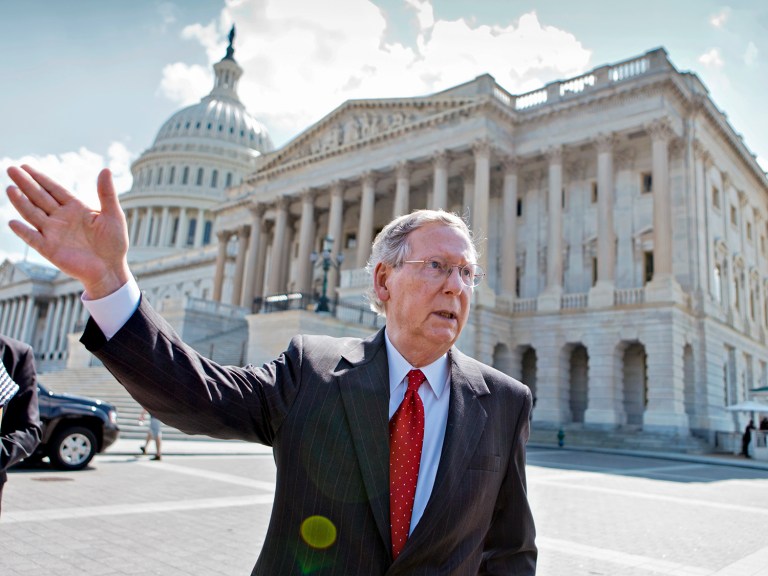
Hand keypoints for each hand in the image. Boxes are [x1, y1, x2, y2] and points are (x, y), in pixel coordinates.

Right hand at [6, 165, 131, 298]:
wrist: (111, 269)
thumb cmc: (114, 242)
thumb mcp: (113, 215)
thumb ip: (107, 193)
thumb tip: (106, 169)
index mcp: (75, 208)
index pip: (54, 189)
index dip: (40, 178)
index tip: (26, 166)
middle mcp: (61, 218)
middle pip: (40, 197)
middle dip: (26, 184)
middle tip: (12, 169)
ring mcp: (53, 233)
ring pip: (33, 214)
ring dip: (21, 203)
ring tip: (10, 189)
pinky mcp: (50, 249)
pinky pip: (34, 239)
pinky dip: (24, 231)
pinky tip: (13, 222)